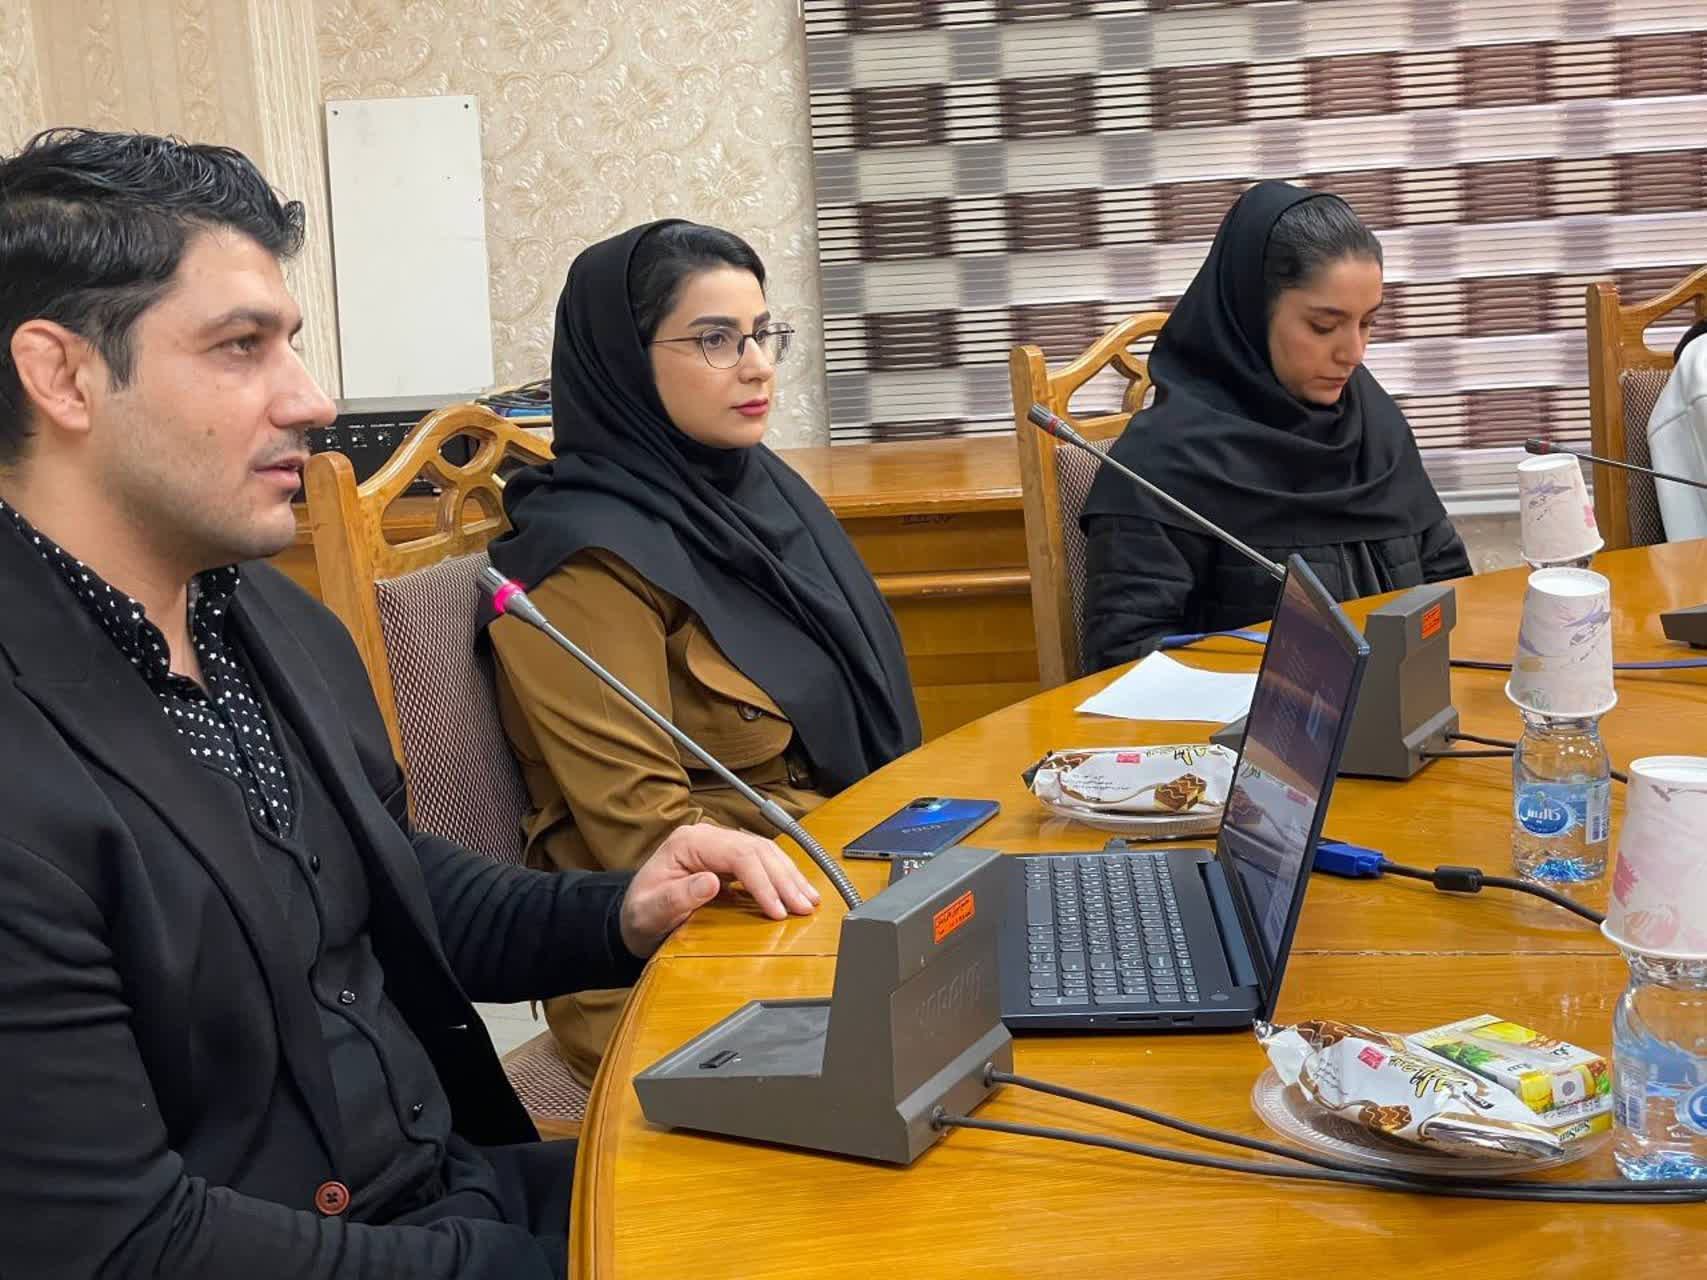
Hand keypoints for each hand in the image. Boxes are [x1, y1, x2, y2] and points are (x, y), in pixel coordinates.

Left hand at [619, 823, 820, 957]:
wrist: (636, 918)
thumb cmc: (641, 914)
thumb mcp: (650, 911)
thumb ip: (678, 897)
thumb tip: (711, 882)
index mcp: (688, 842)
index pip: (738, 853)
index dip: (762, 881)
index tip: (777, 909)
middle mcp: (707, 837)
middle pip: (757, 849)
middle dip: (783, 879)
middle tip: (803, 907)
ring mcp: (719, 845)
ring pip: (765, 851)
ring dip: (789, 876)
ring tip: (808, 901)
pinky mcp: (728, 859)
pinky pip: (762, 861)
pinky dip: (782, 877)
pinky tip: (797, 891)